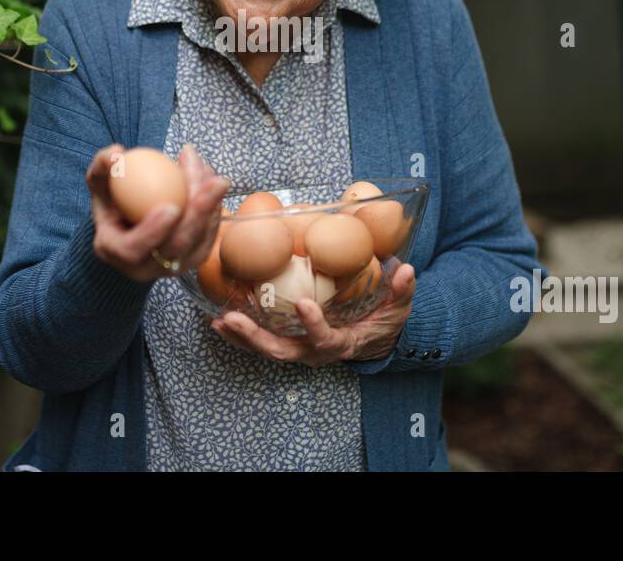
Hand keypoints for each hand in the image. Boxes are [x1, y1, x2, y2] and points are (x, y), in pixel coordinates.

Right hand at [86, 143, 228, 281]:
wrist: (129, 225)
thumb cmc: (111, 201)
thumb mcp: (100, 184)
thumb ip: (102, 167)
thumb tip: (117, 154)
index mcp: (117, 252)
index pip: (133, 249)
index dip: (153, 231)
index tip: (171, 207)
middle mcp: (146, 267)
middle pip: (177, 246)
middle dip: (200, 214)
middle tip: (216, 182)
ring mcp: (173, 266)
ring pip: (200, 240)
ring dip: (213, 205)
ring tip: (217, 175)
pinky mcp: (194, 257)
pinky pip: (209, 233)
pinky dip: (216, 206)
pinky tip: (214, 179)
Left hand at [212, 263, 415, 366]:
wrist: (373, 338)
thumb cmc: (383, 321)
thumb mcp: (399, 308)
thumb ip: (402, 291)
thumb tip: (406, 271)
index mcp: (342, 343)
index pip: (326, 340)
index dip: (315, 326)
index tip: (304, 305)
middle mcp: (315, 352)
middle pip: (281, 351)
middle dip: (256, 338)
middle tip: (233, 318)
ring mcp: (298, 348)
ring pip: (265, 349)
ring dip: (240, 336)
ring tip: (217, 320)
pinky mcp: (286, 340)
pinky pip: (259, 340)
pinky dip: (238, 333)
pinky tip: (217, 319)